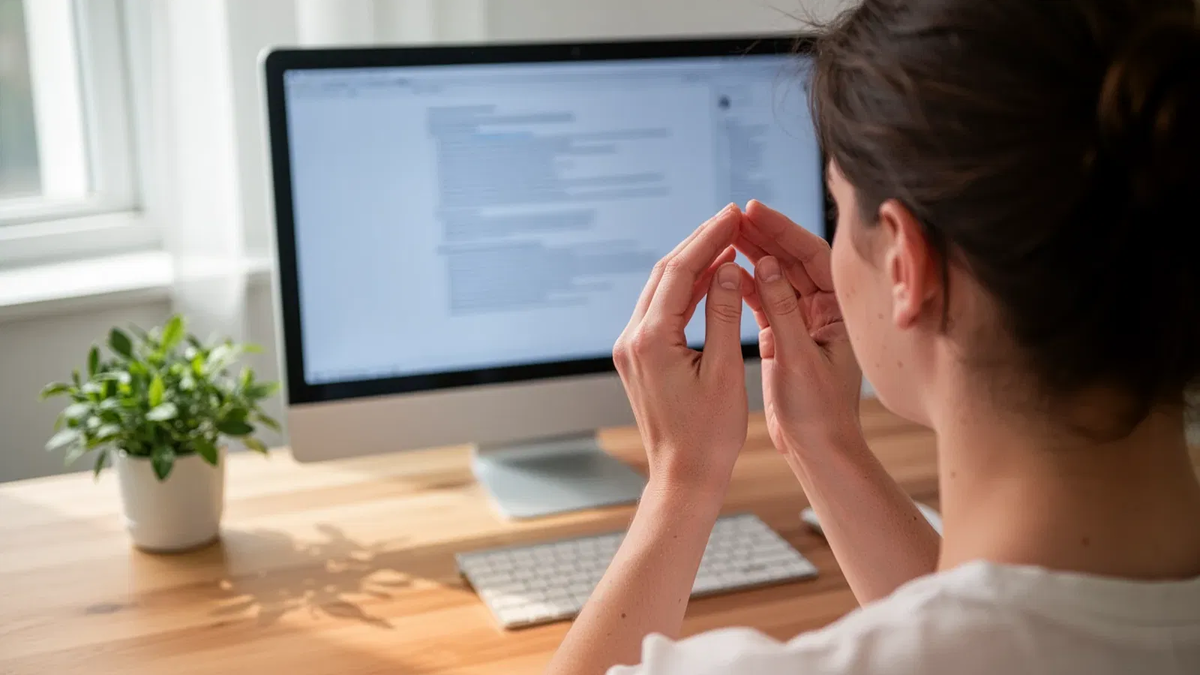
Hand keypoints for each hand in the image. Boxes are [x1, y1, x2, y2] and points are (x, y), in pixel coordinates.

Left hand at [613, 204, 748, 495]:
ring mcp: (631, 349)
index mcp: (651, 340)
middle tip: (730, 219)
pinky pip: (660, 311)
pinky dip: (685, 291)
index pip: (679, 272)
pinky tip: (711, 279)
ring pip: (660, 290)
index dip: (708, 240)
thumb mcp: (725, 371)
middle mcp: (632, 340)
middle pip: (664, 274)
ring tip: (726, 242)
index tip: (732, 216)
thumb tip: (727, 267)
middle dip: (698, 244)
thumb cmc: (709, 435)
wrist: (683, 478)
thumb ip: (724, 315)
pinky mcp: (638, 359)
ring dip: (692, 264)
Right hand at [734, 201, 863, 455]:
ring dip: (751, 255)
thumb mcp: (798, 359)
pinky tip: (724, 270)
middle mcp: (825, 310)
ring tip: (724, 233)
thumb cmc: (818, 412)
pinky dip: (745, 285)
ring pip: (775, 278)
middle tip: (733, 213)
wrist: (818, 450)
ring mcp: (804, 322)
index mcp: (839, 311)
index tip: (753, 211)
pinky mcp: (784, 336)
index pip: (812, 256)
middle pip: (792, 260)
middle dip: (764, 235)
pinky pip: (763, 300)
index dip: (783, 229)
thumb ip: (782, 310)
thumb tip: (767, 263)